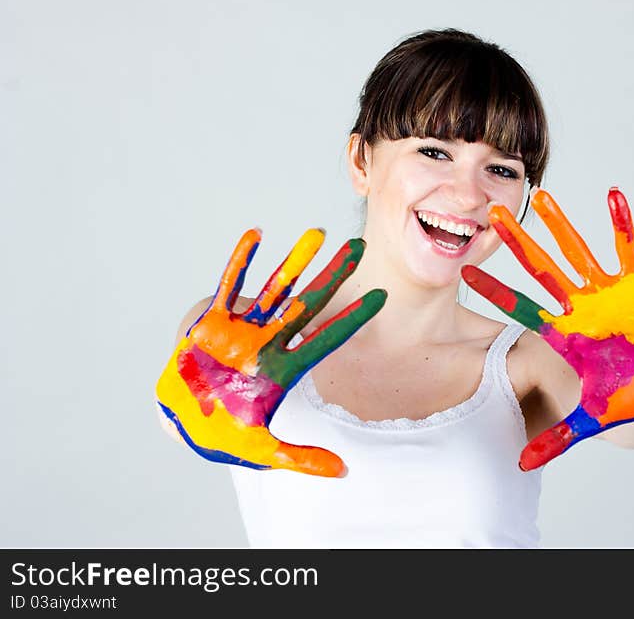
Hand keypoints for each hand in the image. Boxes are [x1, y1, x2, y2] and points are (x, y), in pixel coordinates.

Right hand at [155, 228, 385, 475]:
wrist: (181, 421)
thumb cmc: (223, 435)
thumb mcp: (263, 452)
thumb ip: (301, 459)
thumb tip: (343, 471)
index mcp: (286, 368)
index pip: (329, 337)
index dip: (354, 318)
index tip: (381, 296)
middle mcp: (270, 342)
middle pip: (310, 303)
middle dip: (334, 276)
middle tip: (359, 247)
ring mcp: (243, 329)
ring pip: (276, 288)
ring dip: (296, 261)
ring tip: (318, 233)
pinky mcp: (212, 322)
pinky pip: (229, 285)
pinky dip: (241, 261)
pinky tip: (257, 234)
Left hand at [461, 188, 633, 470]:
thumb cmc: (626, 401)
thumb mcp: (589, 421)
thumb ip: (557, 438)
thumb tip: (522, 466)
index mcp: (565, 334)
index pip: (521, 307)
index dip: (493, 289)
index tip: (463, 268)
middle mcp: (580, 308)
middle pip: (542, 269)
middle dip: (517, 243)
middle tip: (488, 214)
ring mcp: (607, 294)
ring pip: (578, 253)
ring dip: (562, 225)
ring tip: (541, 195)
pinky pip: (628, 250)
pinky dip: (623, 224)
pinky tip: (613, 196)